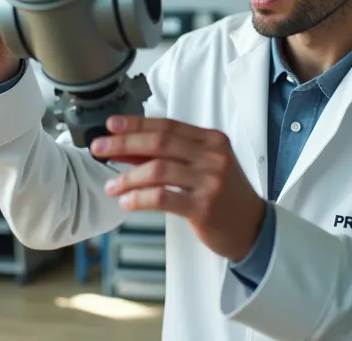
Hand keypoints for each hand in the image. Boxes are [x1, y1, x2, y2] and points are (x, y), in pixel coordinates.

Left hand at [95, 116, 265, 262]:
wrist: (253, 227)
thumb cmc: (225, 195)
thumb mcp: (203, 167)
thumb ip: (170, 155)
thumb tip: (129, 149)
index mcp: (212, 140)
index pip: (167, 125)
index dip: (136, 123)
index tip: (111, 125)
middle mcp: (212, 156)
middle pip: (159, 142)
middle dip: (123, 143)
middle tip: (99, 148)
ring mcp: (209, 181)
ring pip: (157, 170)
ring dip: (128, 176)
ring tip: (111, 185)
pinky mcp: (203, 207)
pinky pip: (162, 198)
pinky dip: (139, 198)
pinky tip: (126, 202)